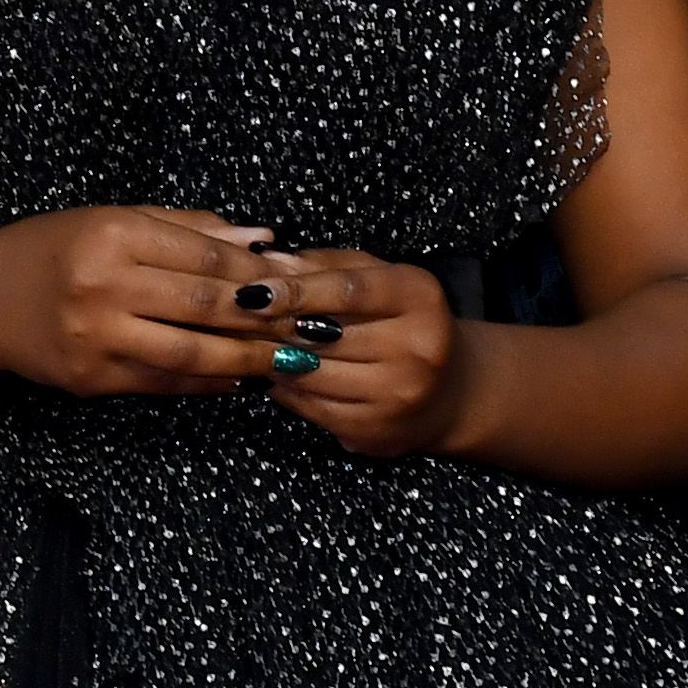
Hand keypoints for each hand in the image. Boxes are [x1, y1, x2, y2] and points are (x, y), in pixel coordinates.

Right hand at [0, 208, 291, 400]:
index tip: (300, 282)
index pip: (205, 256)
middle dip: (265, 319)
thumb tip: (262, 239)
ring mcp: (96, 337)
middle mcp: (103, 285)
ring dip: (247, 359)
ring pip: (190, 351)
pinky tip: (238, 378)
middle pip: (204, 305)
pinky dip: (207, 382)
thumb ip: (186, 228)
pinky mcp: (91, 378)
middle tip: (312, 327)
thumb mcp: (110, 220)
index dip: (259, 272)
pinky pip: (163, 382)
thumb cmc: (50, 250)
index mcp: (113, 235)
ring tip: (289, 362)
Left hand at [258, 250, 466, 457]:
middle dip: (274, 326)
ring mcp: (397, 393)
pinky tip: (270, 373)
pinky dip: (284, 389)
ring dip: (271, 359)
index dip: (297, 290)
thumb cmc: (405, 322)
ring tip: (246, 344)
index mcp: (418, 297)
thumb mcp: (381, 279)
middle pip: (326, 335)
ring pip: (313, 374)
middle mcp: (417, 347)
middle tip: (236, 318)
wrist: (450, 394)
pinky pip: (312, 406)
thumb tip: (269, 258)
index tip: (253, 292)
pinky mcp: (375, 429)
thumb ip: (329, 265)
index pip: (350, 290)